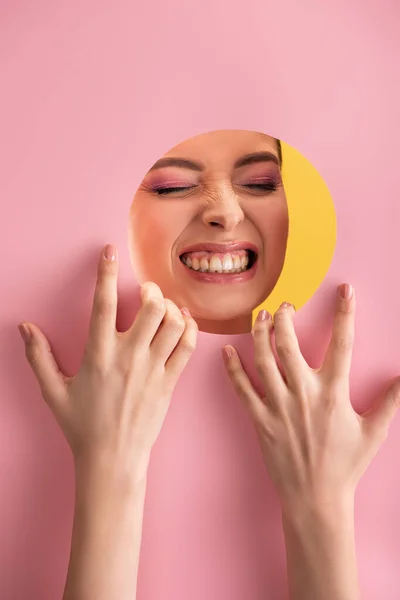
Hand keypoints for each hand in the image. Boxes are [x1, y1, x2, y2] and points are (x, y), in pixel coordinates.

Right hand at [18, 244, 197, 478]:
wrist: (112, 460)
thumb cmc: (81, 425)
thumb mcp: (53, 391)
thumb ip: (38, 356)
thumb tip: (24, 326)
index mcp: (98, 355)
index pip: (103, 304)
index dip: (106, 273)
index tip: (110, 250)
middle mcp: (128, 358)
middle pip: (151, 307)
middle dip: (150, 289)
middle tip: (145, 290)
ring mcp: (153, 370)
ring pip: (173, 323)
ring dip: (171, 307)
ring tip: (164, 307)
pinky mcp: (170, 383)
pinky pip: (188, 347)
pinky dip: (189, 328)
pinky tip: (182, 323)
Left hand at [222, 284, 399, 512]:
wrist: (316, 498)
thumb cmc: (346, 465)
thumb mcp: (373, 432)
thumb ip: (390, 401)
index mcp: (333, 393)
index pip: (342, 344)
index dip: (345, 314)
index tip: (345, 291)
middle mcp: (304, 394)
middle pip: (289, 344)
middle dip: (285, 318)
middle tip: (285, 305)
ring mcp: (279, 406)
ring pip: (263, 360)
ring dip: (259, 334)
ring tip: (260, 316)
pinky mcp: (260, 420)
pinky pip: (242, 389)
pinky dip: (233, 369)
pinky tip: (227, 351)